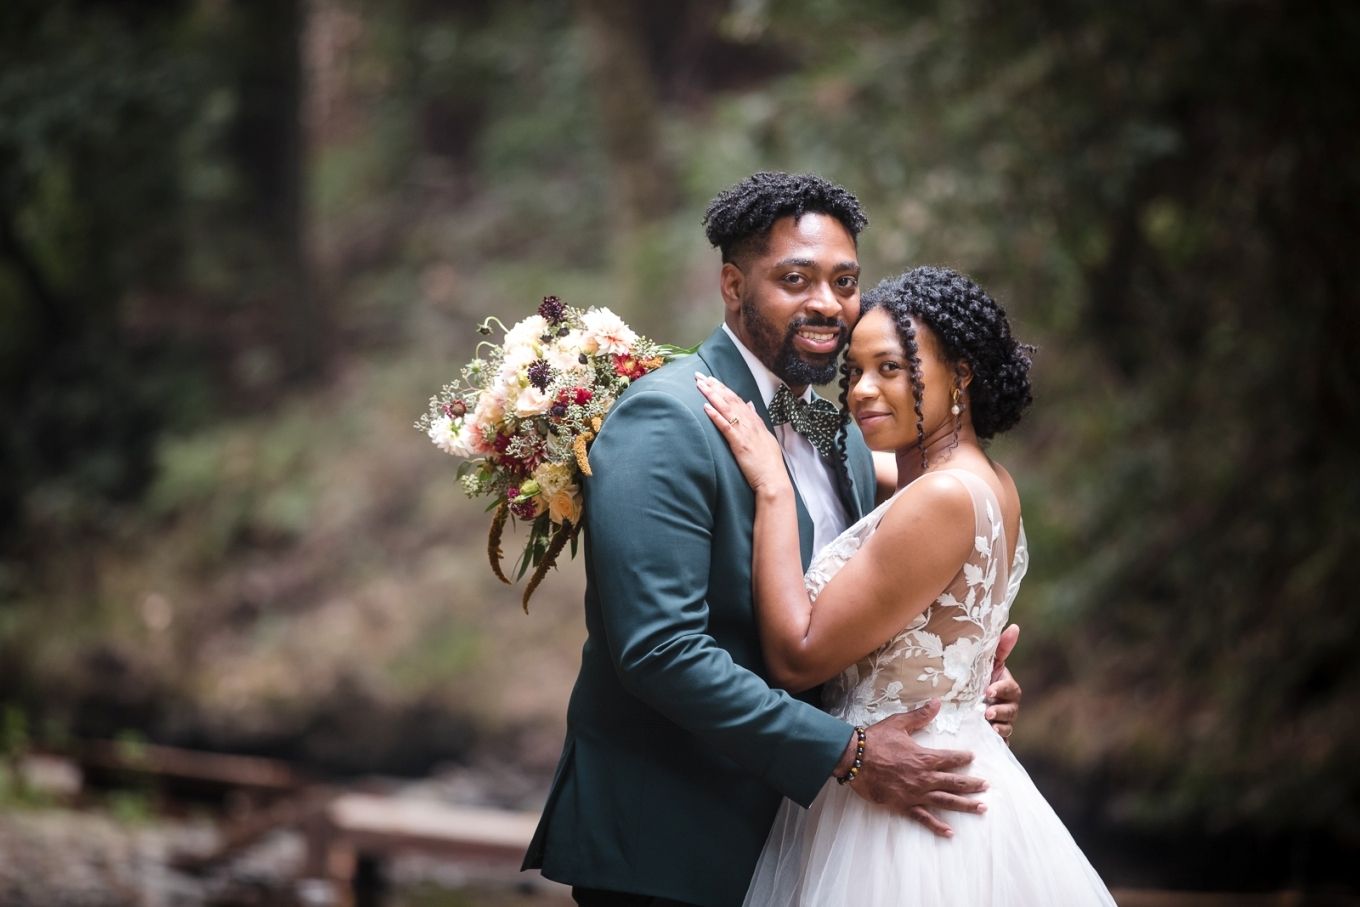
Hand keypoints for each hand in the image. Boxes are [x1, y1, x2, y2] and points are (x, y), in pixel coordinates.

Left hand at [695, 373, 789, 494]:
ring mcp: (745, 433)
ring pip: (727, 409)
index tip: (711, 379)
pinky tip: (706, 407)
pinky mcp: (739, 444)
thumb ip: (757, 420)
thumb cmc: (769, 463)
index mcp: (756, 422)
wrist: (774, 480)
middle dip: (714, 386)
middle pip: (730, 400)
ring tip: (700, 385)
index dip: (724, 388)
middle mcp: (750, 424)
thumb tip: (750, 405)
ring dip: (712, 396)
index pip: (737, 400)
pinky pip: (726, 427)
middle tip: (699, 375)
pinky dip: (716, 416)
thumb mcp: (765, 437)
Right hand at [851, 701, 985, 836]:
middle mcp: (925, 777)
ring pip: (946, 801)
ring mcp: (916, 793)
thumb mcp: (899, 723)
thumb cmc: (875, 740)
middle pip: (955, 782)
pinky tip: (950, 832)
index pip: (950, 758)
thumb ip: (920, 715)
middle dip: (972, 784)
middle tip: (986, 786)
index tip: (972, 757)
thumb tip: (937, 702)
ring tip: (981, 808)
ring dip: (965, 805)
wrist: (854, 759)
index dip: (963, 757)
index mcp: (924, 757)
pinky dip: (937, 826)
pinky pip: (924, 818)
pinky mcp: (904, 805)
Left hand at [985, 623, 1021, 743]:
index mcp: (1007, 688)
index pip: (1010, 688)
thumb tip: (1014, 626)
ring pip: (1007, 727)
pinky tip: (989, 739)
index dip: (1001, 689)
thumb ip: (1001, 647)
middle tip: (987, 712)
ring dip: (999, 727)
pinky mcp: (996, 737)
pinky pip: (1002, 742)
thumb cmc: (980, 680)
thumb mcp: (989, 663)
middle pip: (1011, 710)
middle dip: (1000, 711)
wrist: (966, 703)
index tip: (988, 690)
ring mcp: (1004, 722)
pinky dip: (997, 741)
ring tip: (988, 726)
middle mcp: (1009, 706)